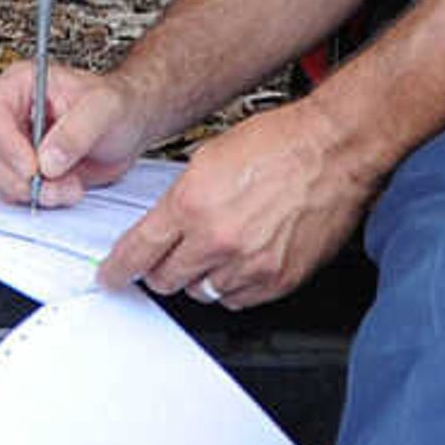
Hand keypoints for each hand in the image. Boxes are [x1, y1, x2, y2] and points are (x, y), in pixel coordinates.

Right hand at [0, 59, 154, 207]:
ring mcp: (14, 143)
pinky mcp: (23, 169)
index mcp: (22, 84)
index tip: (32, 167)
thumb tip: (48, 159)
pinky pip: (14, 191)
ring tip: (68, 186)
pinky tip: (65, 189)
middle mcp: (12, 113)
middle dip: (21, 176)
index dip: (6, 144)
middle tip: (56, 183)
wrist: (131, 126)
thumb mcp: (105, 108)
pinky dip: (38, 198)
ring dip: (32, 190)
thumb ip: (77, 130)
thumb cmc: (119, 105)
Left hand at [97, 97, 383, 312]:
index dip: (117, 269)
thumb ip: (181, 198)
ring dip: (199, 277)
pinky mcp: (278, 279)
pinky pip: (238, 300)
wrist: (334, 148)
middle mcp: (219, 240)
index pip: (138, 251)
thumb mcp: (210, 157)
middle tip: (168, 257)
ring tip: (216, 250)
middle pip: (165, 279)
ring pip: (201, 293)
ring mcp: (250, 264)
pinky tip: (240, 261)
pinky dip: (232, 286)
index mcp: (194, 204)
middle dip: (160, 269)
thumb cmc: (281, 143)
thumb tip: (163, 225)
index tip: (111, 276)